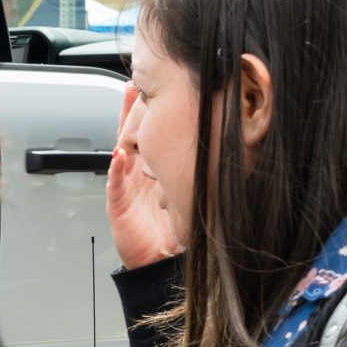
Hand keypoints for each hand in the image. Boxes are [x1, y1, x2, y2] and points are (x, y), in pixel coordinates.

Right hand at [105, 85, 185, 269]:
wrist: (165, 260)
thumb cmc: (181, 229)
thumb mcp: (194, 190)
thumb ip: (203, 170)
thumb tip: (231, 144)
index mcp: (156, 169)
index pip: (152, 134)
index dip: (153, 111)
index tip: (159, 89)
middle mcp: (140, 174)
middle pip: (132, 135)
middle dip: (132, 111)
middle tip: (134, 87)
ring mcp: (127, 188)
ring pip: (121, 153)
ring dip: (122, 131)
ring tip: (125, 113)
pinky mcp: (118, 206)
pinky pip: (115, 184)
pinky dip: (116, 169)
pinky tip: (120, 155)